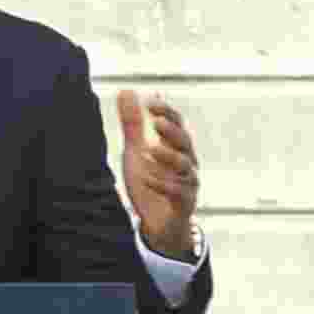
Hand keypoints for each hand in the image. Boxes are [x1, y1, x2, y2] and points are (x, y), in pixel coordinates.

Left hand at [117, 90, 199, 259]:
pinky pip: (179, 193)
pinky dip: (162, 185)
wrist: (157, 222)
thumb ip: (133, 123)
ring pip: (186, 166)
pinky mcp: (183, 203)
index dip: (166, 112)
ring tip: (150, 150)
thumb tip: (127, 90)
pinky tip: (146, 179)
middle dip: (172, 131)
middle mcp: (185, 162)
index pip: (176, 124)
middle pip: (185, 142)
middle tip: (157, 122)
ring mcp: (187, 182)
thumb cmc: (150, 180)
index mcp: (174, 147)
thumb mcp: (136, 150)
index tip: (151, 102)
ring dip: (168, 156)